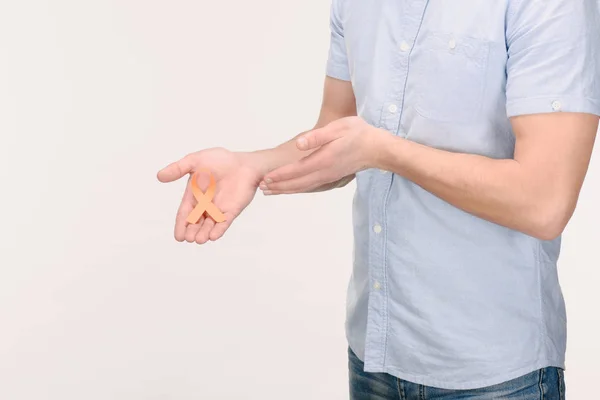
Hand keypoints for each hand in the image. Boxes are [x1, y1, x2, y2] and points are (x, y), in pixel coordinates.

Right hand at [157, 148, 262, 243]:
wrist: (243, 162)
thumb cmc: (220, 160)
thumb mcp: (195, 161)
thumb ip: (178, 169)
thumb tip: (159, 176)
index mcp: (194, 195)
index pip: (185, 213)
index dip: (181, 225)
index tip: (178, 237)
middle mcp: (205, 205)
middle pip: (196, 223)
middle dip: (192, 231)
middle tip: (189, 238)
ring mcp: (219, 209)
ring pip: (209, 225)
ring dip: (204, 233)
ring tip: (200, 240)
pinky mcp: (232, 210)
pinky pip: (224, 223)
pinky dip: (219, 230)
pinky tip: (213, 236)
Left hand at [259, 117, 384, 194]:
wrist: (377, 148)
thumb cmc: (358, 134)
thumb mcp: (338, 128)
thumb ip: (317, 136)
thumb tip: (299, 144)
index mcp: (324, 160)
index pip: (297, 171)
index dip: (280, 175)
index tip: (266, 178)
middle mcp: (325, 172)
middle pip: (297, 183)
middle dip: (279, 186)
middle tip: (261, 188)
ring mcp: (329, 177)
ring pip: (304, 187)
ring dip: (286, 190)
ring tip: (270, 191)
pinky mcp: (332, 178)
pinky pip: (311, 187)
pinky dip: (297, 189)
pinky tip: (290, 188)